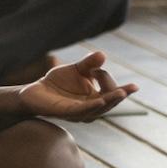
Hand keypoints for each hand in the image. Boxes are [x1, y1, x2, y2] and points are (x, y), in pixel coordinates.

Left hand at [19, 51, 138, 121]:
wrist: (35, 91)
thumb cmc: (58, 82)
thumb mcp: (77, 69)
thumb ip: (89, 63)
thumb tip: (103, 54)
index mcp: (94, 99)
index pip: (111, 92)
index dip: (111, 81)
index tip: (98, 68)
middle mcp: (90, 109)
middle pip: (109, 103)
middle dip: (120, 96)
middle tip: (131, 88)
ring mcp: (79, 113)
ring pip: (98, 109)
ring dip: (110, 101)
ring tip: (121, 93)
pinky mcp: (66, 113)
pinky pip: (82, 110)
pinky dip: (93, 106)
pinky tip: (100, 99)